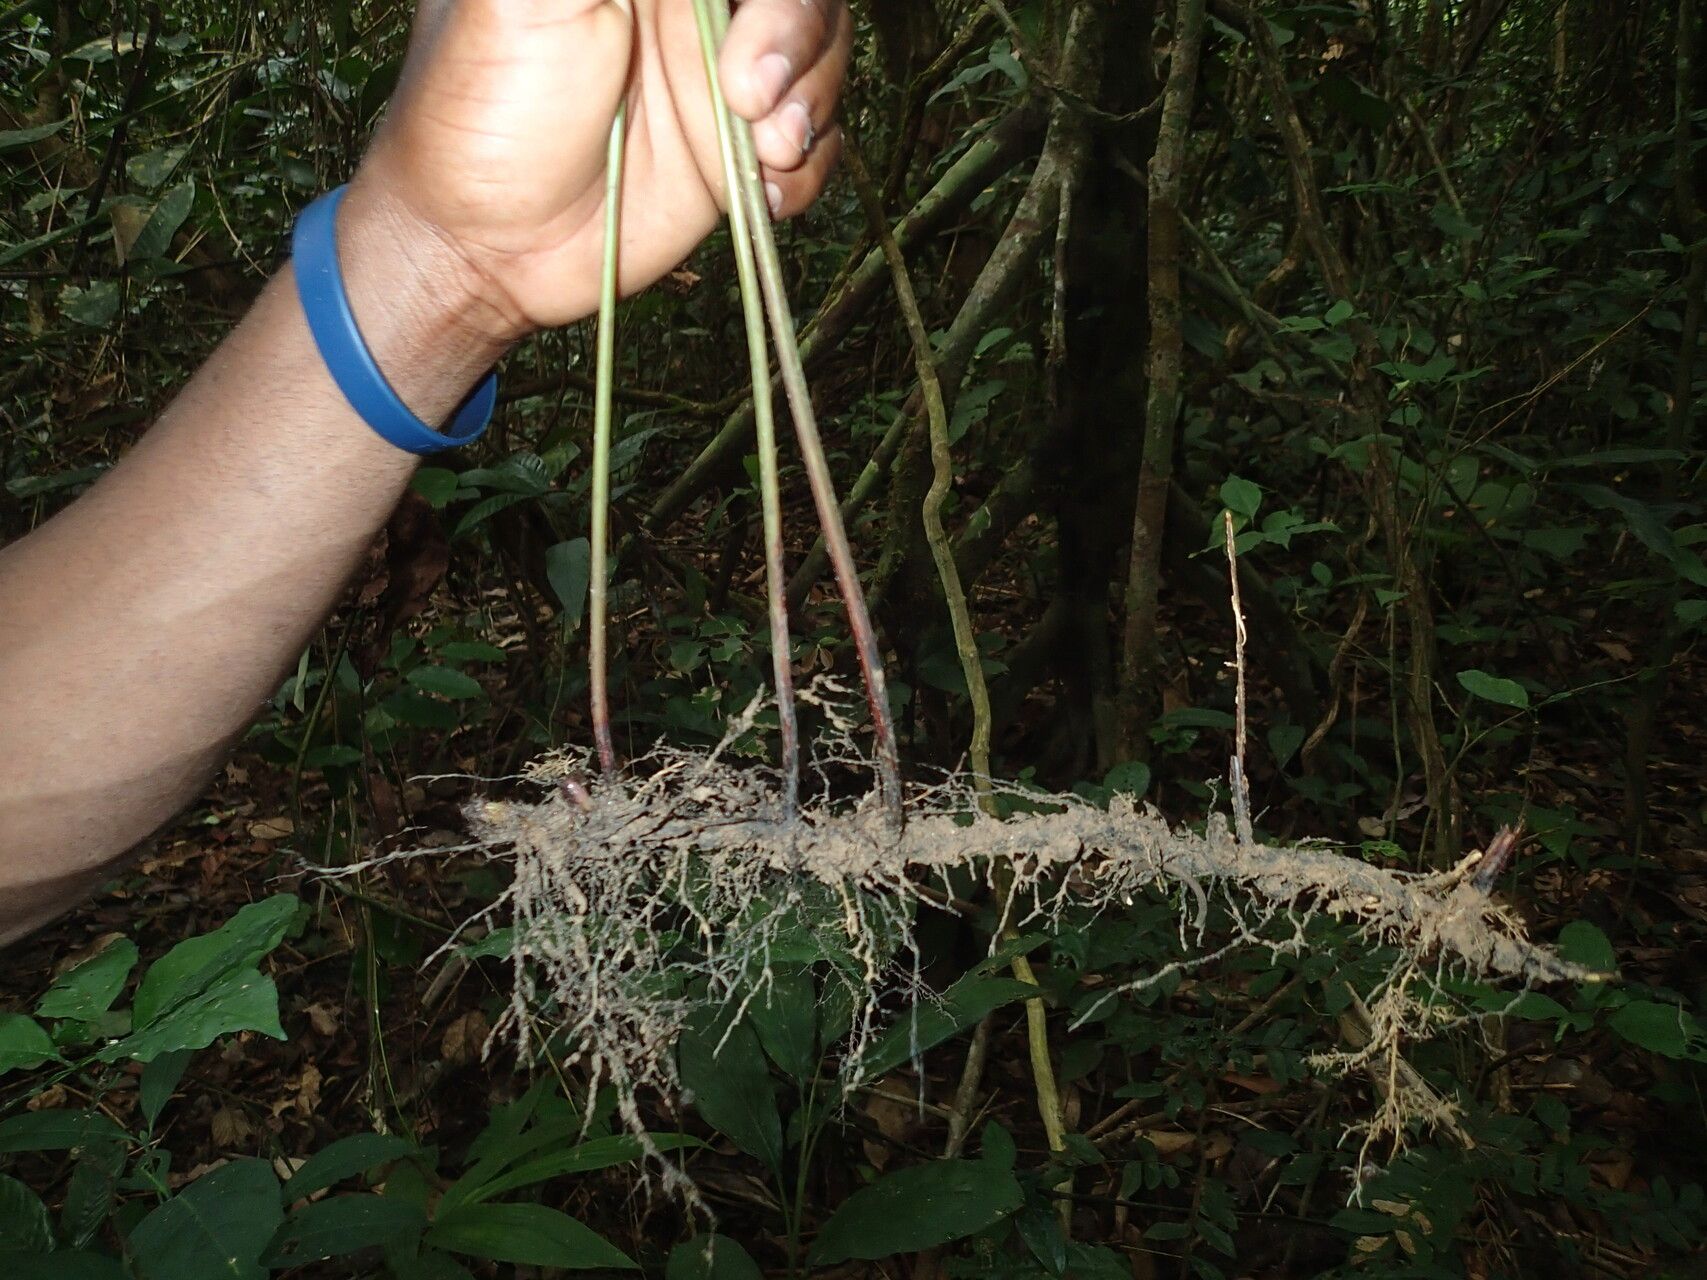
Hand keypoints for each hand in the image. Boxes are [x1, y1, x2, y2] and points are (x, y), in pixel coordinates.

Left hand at [351, 0, 850, 338]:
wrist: (488, 247)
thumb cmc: (482, 107)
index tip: (741, 32)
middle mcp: (694, 8)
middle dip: (797, 39)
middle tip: (750, 101)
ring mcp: (724, 80)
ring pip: (824, 61)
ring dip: (813, 107)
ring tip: (766, 154)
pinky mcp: (739, 156)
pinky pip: (818, 146)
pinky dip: (806, 174)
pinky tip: (761, 196)